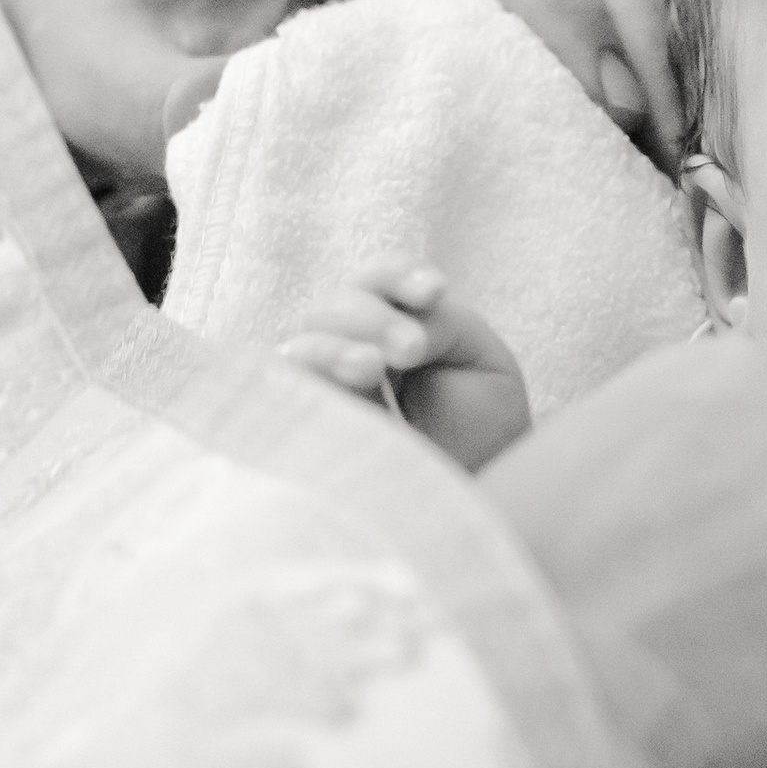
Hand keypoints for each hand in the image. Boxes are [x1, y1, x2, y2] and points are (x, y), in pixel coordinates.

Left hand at [0, 0, 674, 175]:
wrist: (96, 19)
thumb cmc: (106, 40)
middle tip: (659, 143)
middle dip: (624, 24)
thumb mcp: (119, 82)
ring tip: (668, 151)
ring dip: (639, 42)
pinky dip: (617, 54)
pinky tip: (639, 136)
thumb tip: (268, 122)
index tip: (601, 98)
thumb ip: (186, 105)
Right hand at [281, 260, 532, 472]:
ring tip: (373, 368)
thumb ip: (439, 323)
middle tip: (412, 349)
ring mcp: (325, 385)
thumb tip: (382, 329)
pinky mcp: (306, 424)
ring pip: (305, 341)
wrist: (482, 491)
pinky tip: (345, 382)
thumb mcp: (478, 358)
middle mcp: (352, 345)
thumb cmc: (482, 426)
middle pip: (336, 304)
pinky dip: (307, 375)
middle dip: (375, 317)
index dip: (397, 276)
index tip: (434, 292)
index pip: (378, 281)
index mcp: (395, 322)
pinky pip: (284, 387)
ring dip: (337, 345)